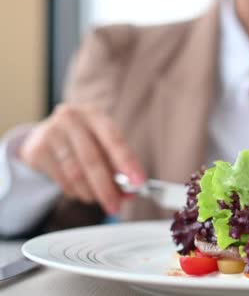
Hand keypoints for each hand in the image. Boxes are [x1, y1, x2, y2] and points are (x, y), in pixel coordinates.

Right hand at [19, 104, 144, 213]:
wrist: (45, 134)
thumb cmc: (84, 140)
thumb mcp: (102, 144)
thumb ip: (117, 165)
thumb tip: (130, 192)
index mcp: (95, 115)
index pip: (115, 140)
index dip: (127, 162)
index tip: (138, 182)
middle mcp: (72, 119)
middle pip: (92, 159)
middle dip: (107, 187)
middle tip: (116, 205)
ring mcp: (51, 133)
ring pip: (75, 173)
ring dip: (91, 193)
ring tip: (99, 200)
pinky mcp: (38, 150)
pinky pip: (61, 179)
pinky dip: (75, 192)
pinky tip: (82, 194)